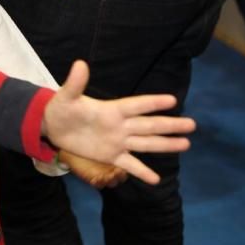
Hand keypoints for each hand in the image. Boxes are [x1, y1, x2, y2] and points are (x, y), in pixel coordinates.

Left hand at [42, 61, 194, 184]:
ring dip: (165, 145)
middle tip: (192, 125)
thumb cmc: (62, 108)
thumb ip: (76, 83)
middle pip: (149, 125)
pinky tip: (156, 180)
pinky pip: (129, 164)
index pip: (136, 105)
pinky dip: (141, 172)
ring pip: (145, 144)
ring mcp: (117, 141)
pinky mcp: (110, 155)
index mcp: (112, 109)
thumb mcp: (66, 96)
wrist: (53, 127)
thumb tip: (80, 63)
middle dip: (169, 125)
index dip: (152, 103)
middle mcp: (120, 125)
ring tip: (185, 144)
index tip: (172, 101)